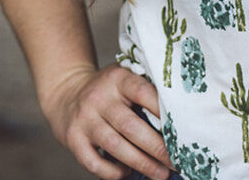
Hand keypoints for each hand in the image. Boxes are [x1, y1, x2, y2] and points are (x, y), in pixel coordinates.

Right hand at [40, 63, 173, 179]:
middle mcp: (99, 98)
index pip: (142, 91)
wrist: (66, 93)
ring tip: (161, 174)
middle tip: (176, 161)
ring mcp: (85, 120)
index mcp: (117, 78)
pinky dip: (114, 172)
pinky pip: (95, 163)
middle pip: (131, 126)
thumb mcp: (123, 78)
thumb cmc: (107, 89)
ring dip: (141, 164)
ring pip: (116, 147)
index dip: (161, 109)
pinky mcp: (73, 139)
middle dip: (157, 147)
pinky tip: (129, 172)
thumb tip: (178, 116)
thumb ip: (144, 90)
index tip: (182, 127)